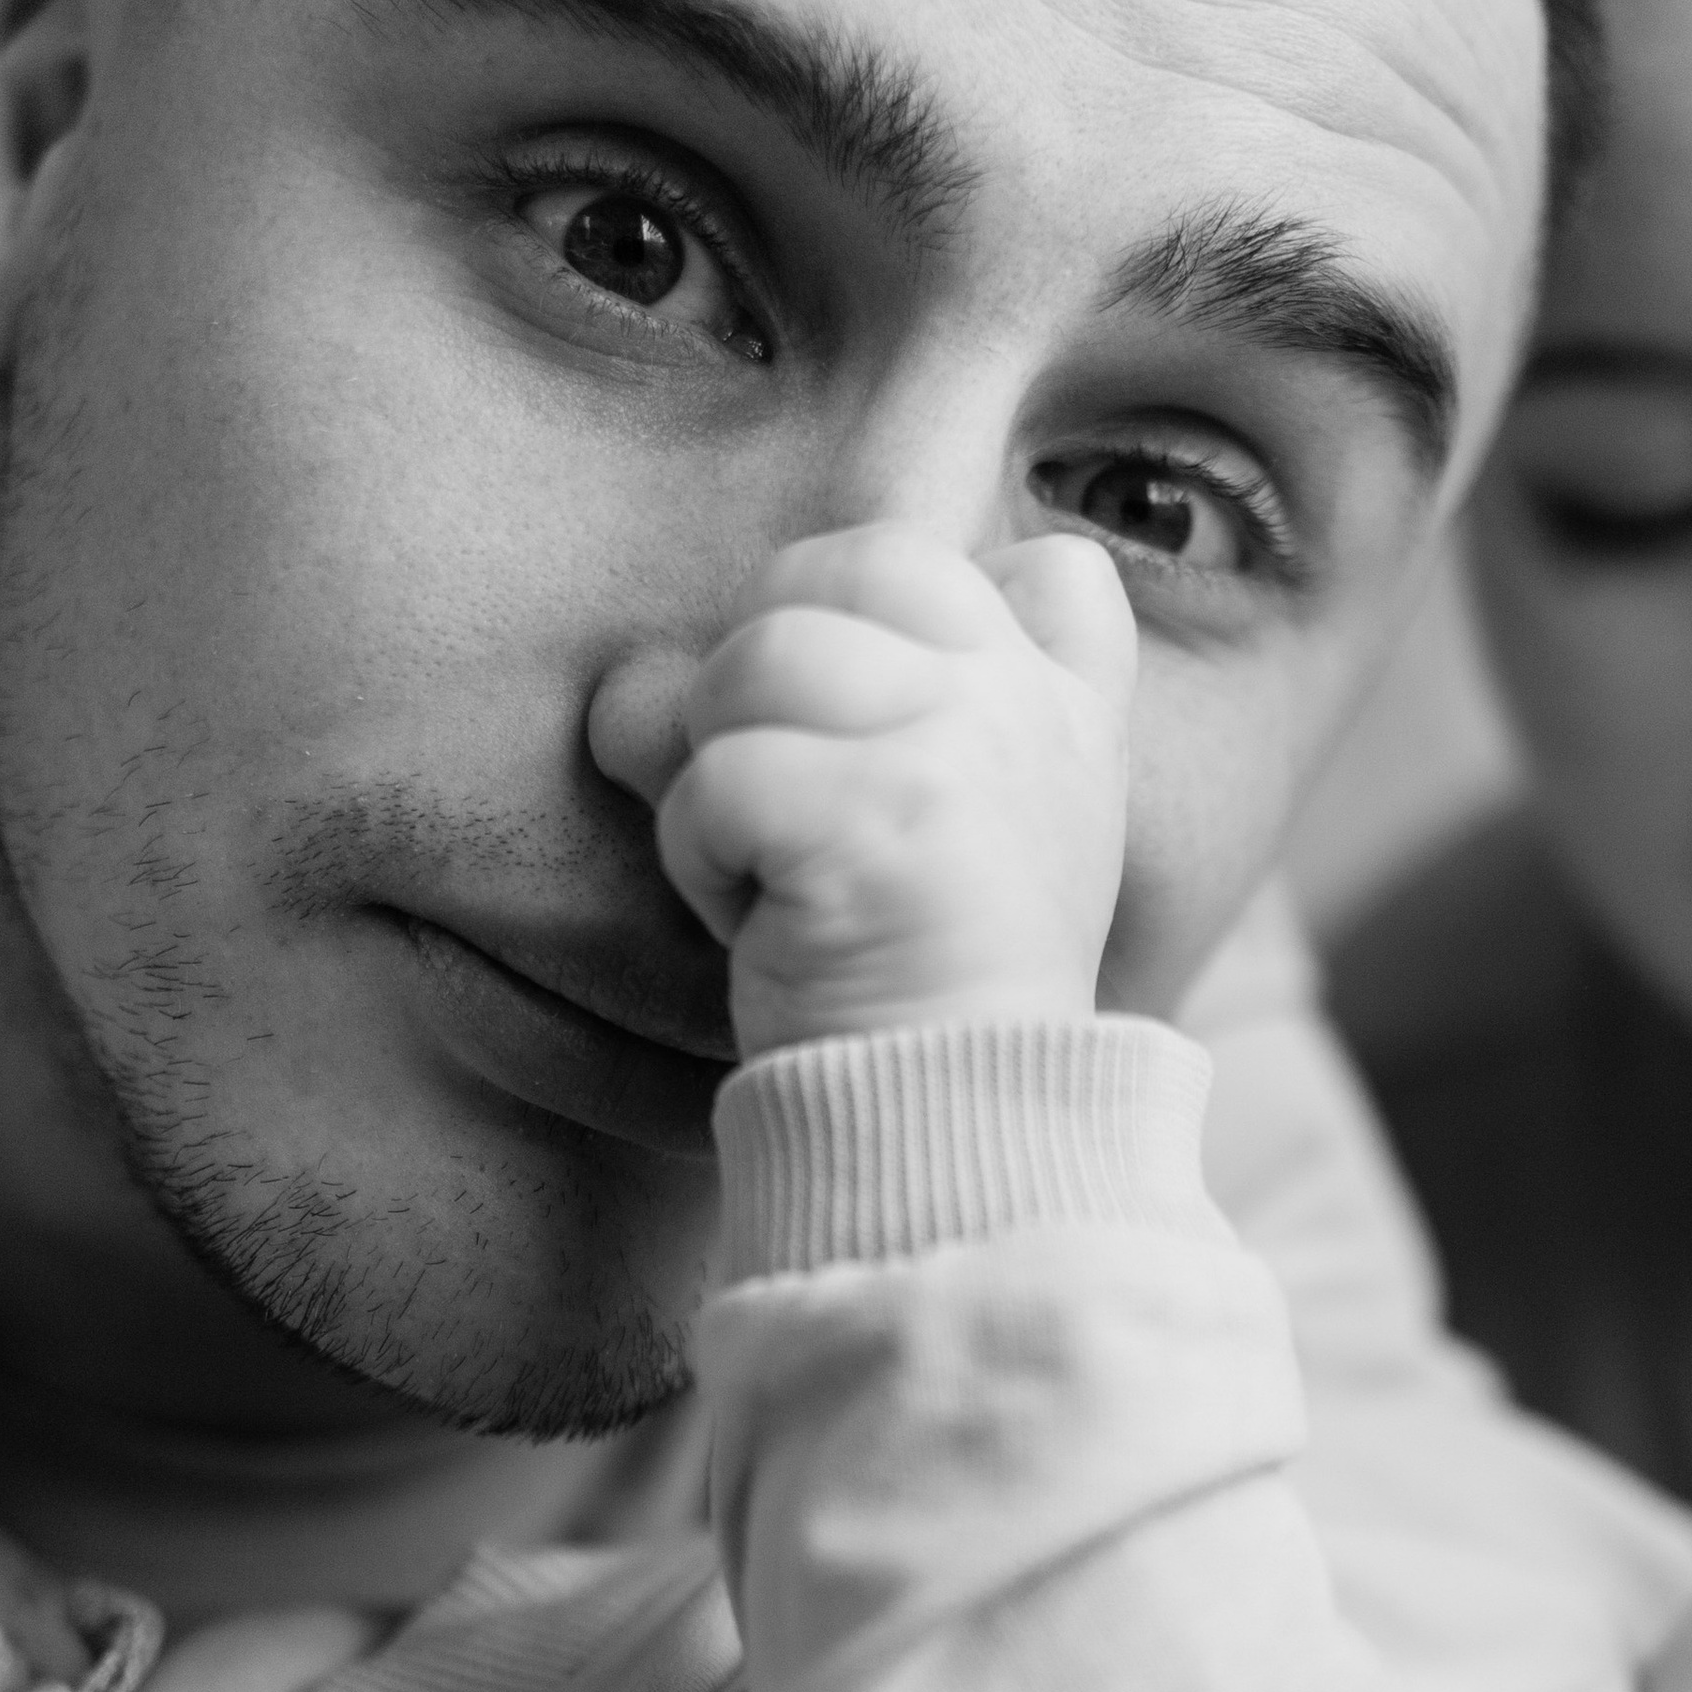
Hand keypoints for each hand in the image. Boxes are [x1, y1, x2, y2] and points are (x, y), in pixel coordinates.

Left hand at [658, 523, 1136, 1060]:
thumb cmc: (919, 987)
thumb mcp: (929, 831)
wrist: (957, 1129)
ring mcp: (961, 752)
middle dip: (768, 673)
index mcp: (1066, 710)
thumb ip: (847, 716)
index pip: (1039, 562)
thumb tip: (626, 691)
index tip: (881, 719)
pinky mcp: (878, 820)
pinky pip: (719, 773)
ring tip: (772, 866)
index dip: (908, 599)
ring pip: (763, 654)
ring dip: (721, 765)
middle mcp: (1023, 709)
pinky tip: (761, 922)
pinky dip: (700, 857)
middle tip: (791, 805)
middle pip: (844, 566)